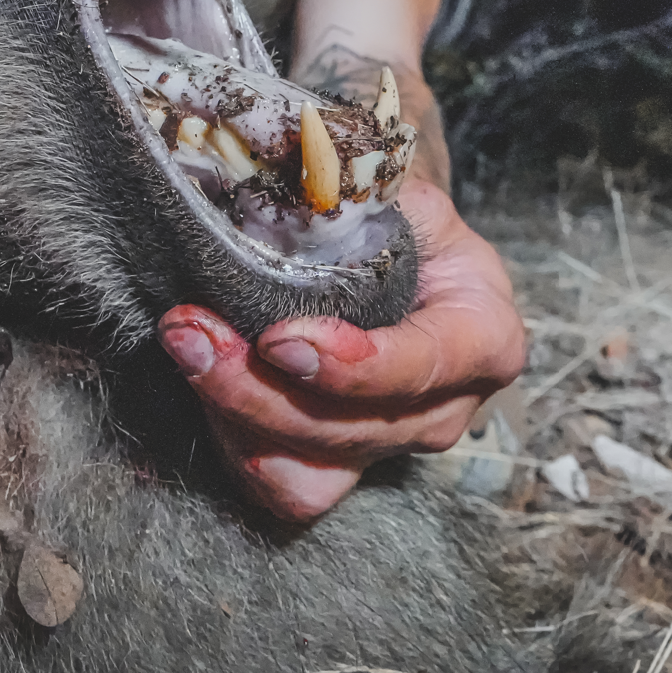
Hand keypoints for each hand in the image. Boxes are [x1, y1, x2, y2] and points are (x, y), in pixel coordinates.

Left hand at [156, 178, 524, 521]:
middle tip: (193, 330)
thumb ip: (361, 198)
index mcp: (483, 336)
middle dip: (262, 389)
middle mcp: (446, 407)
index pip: (424, 367)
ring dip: (238, 419)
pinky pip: (285, 486)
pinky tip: (204, 387)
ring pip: (314, 472)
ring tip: (188, 349)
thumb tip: (289, 186)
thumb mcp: (401, 194)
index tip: (280, 338)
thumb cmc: (401, 220)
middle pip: (353, 429)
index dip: (353, 364)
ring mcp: (390, 445)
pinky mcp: (340, 466)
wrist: (393, 250)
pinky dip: (236, 446)